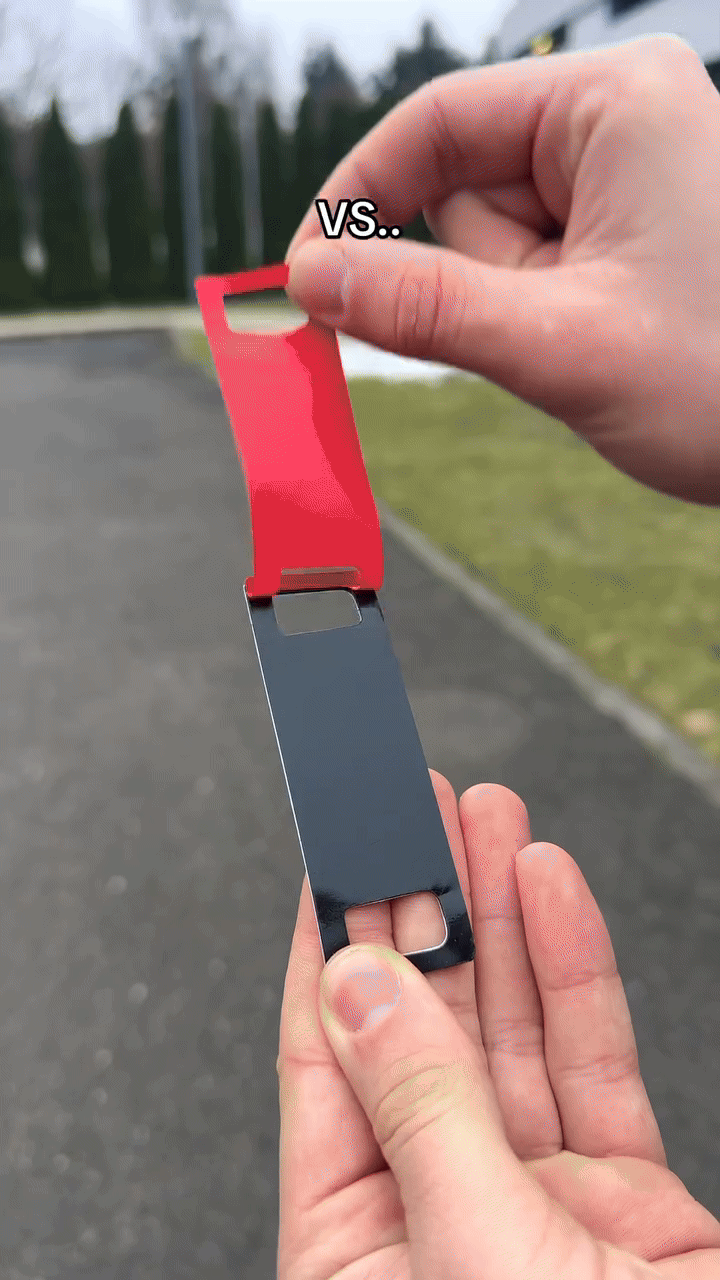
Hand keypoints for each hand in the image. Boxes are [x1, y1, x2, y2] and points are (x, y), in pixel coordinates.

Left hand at [277, 773, 719, 1278]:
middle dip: (423, 912)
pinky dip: (575, 972)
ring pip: (509, 1032)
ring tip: (487, 824)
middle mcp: (441, 1219)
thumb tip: (356, 985)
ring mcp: (536, 1204)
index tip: (335, 858)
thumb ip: (420, 1115)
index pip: (326, 1067)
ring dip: (499, 919)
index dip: (329, 950)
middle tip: (415, 813)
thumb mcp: (479, 1257)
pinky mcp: (626, 1200)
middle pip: (420, 1030)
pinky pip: (593, 1064)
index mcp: (363, 1256)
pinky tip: (550, 892)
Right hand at [285, 35, 719, 505]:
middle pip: (464, 184)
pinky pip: (533, 264)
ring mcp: (629, 178)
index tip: (304, 276)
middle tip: (527, 338)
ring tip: (586, 347)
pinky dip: (531, 314)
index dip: (357, 199)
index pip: (438, 121)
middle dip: (466, 274)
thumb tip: (310, 281)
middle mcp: (622, 123)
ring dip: (507, 305)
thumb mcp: (560, 346)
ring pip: (494, 236)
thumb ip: (426, 309)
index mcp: (615, 104)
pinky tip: (593, 346)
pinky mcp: (629, 232)